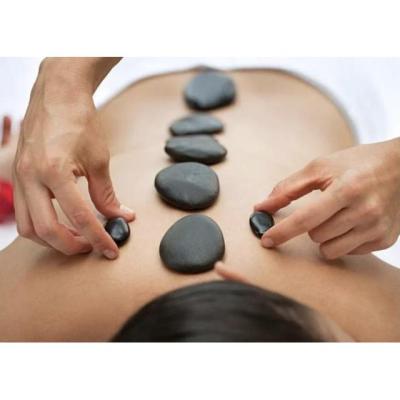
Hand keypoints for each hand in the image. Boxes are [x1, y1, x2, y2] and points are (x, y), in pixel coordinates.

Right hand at [13, 58, 133, 258]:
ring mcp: (19, 176)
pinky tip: (60, 222)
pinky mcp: (17, 175)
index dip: (98, 238)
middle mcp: (30, 176)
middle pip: (45, 230)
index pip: (79, 217)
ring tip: (77, 238)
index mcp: (54, 170)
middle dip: (71, 246)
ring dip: (52, 239)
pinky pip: (23, 212)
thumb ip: (106, 193)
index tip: (110, 251)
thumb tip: (121, 216)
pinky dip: (41, 225)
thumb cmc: (79, 122)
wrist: (57, 95)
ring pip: (28, 226)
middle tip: (92, 247)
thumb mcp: (98, 159)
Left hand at [255, 139, 399, 258]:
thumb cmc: (356, 164)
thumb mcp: (321, 166)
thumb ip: (288, 188)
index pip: (305, 219)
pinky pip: (348, 252)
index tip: (266, 241)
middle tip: (325, 207)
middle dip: (311, 224)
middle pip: (315, 235)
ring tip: (337, 215)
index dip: (282, 231)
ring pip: (329, 249)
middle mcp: (365, 211)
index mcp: (347, 189)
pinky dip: (342, 240)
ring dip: (324, 235)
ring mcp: (377, 228)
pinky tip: (352, 222)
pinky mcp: (385, 240)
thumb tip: (261, 207)